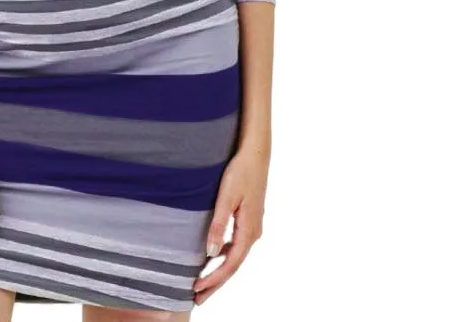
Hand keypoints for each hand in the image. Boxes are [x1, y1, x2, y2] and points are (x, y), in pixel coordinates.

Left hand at [193, 143, 268, 305]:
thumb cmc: (241, 172)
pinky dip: (225, 255)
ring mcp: (253, 227)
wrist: (256, 154)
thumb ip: (218, 225)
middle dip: (216, 283)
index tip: (197, 290)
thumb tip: (210, 253)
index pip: (231, 264)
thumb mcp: (226, 197)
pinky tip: (214, 255)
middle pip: (233, 265)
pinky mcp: (249, 219)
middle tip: (197, 298)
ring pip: (235, 256)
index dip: (214, 279)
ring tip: (203, 283)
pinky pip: (237, 245)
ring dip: (220, 270)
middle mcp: (254, 233)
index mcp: (249, 231)